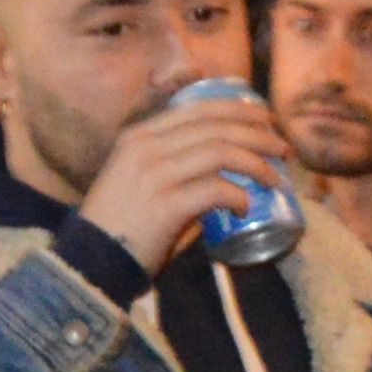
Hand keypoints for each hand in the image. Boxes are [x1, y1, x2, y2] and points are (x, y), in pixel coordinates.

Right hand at [72, 84, 299, 275]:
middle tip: (282, 147)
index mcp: (139, 136)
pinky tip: (247, 207)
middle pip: (215, 125)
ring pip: (220, 152)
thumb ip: (178, 177)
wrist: (89, 262)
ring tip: (276, 179)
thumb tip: (224, 183)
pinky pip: (215, 190)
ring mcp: (154, 174)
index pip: (198, 109)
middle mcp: (146, 147)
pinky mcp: (164, 206)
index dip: (238, 110)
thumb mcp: (142, 185)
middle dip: (257, 133)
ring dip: (256, 163)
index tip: (264, 120)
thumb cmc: (120, 228)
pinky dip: (238, 196)